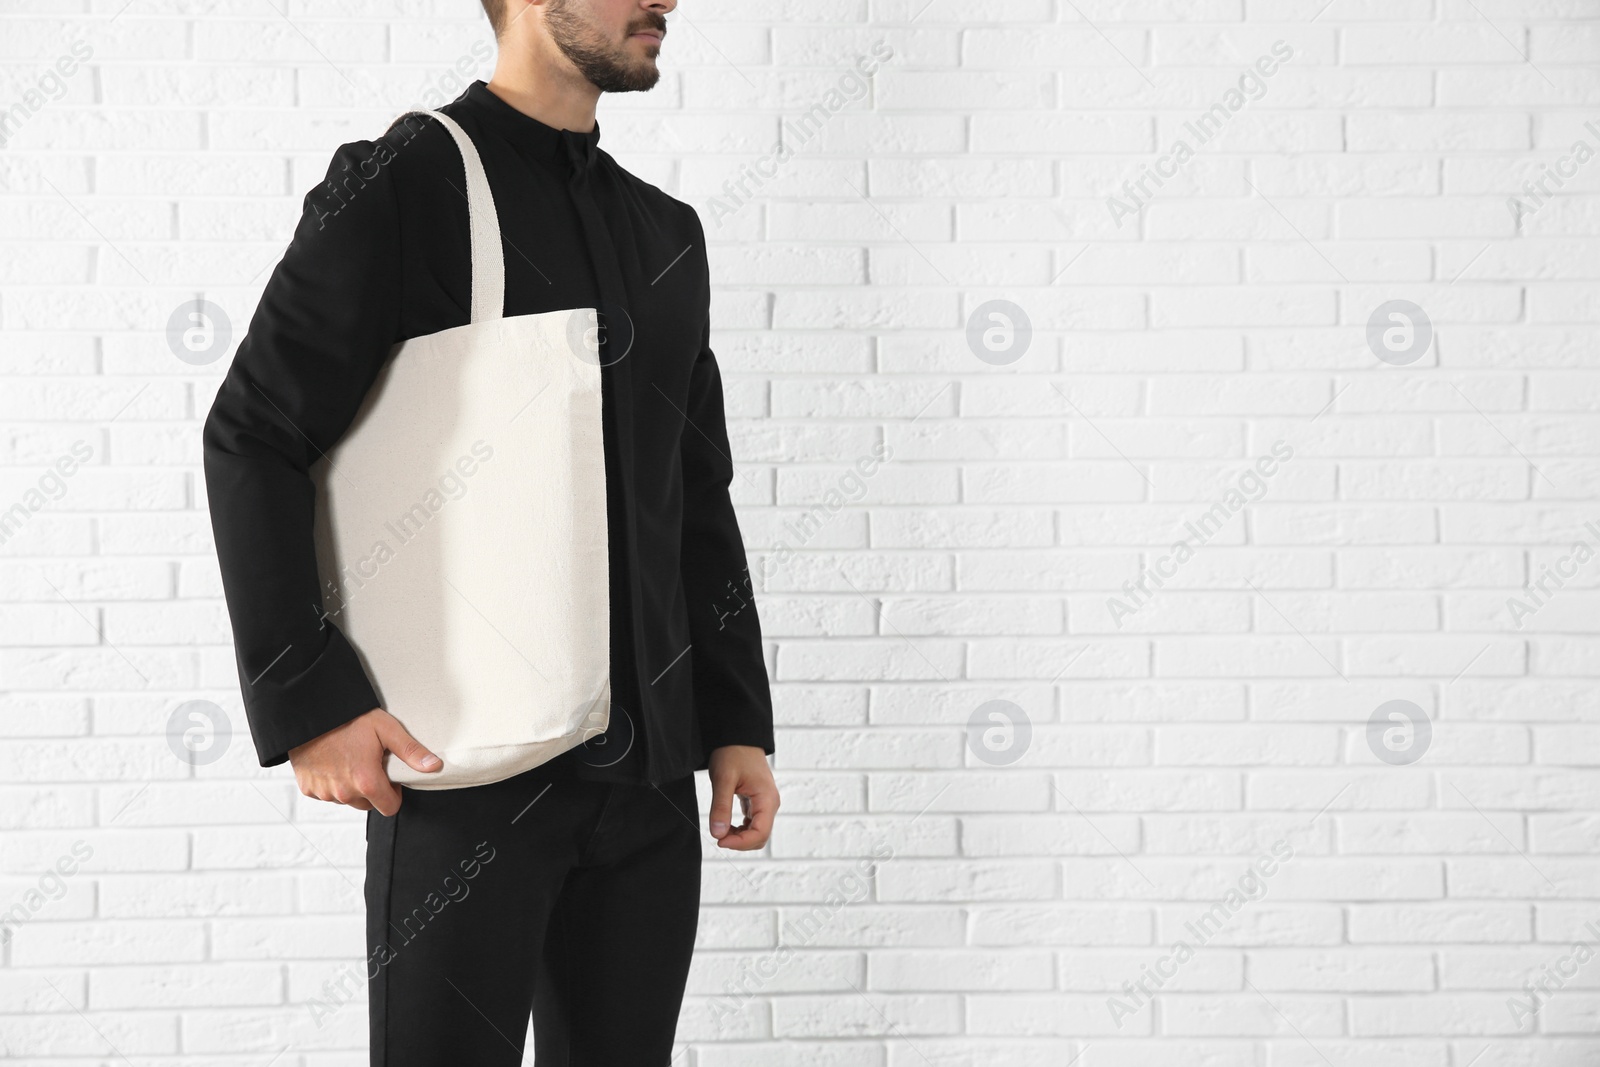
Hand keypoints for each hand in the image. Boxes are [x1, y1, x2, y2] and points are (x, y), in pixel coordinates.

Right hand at [287, 707, 440, 816]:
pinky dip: (332, 783)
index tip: (389, 776)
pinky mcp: (309, 789)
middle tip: (369, 763)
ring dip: (352, 787)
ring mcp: (324, 793)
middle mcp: (344, 793)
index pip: (390, 808)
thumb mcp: (386, 729)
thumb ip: (411, 751)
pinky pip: (327, 794)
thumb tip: (434, 766)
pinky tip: (333, 762)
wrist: (312, 713)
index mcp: (366, 782)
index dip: (394, 793)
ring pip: (347, 800)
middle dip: (373, 789)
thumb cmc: (348, 719)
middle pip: (369, 804)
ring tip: (351, 759)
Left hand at [707, 744, 777, 849]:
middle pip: (760, 837)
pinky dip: (740, 829)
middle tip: (718, 835)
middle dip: (739, 842)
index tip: (720, 841)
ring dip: (739, 837)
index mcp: (767, 799)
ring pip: (756, 832)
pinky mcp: (758, 802)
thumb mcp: (723, 779)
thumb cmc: (733, 753)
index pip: (760, 834)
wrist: (738, 737)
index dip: (740, 843)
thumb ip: (721, 807)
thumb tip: (718, 834)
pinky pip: (753, 823)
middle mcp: (770, 804)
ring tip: (720, 829)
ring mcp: (765, 804)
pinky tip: (726, 824)